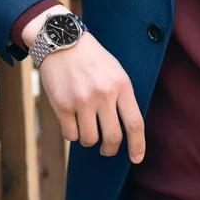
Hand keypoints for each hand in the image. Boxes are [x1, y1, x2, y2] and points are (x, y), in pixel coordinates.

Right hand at [22, 7, 145, 163]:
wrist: (61, 41)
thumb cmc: (91, 58)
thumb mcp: (115, 72)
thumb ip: (122, 97)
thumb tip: (127, 131)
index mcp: (122, 85)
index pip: (135, 123)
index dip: (138, 145)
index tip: (137, 159)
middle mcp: (103, 94)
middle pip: (113, 138)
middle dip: (110, 149)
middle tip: (107, 149)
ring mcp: (82, 101)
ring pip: (89, 140)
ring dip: (89, 139)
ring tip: (86, 126)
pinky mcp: (62, 105)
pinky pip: (70, 135)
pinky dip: (72, 133)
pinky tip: (72, 120)